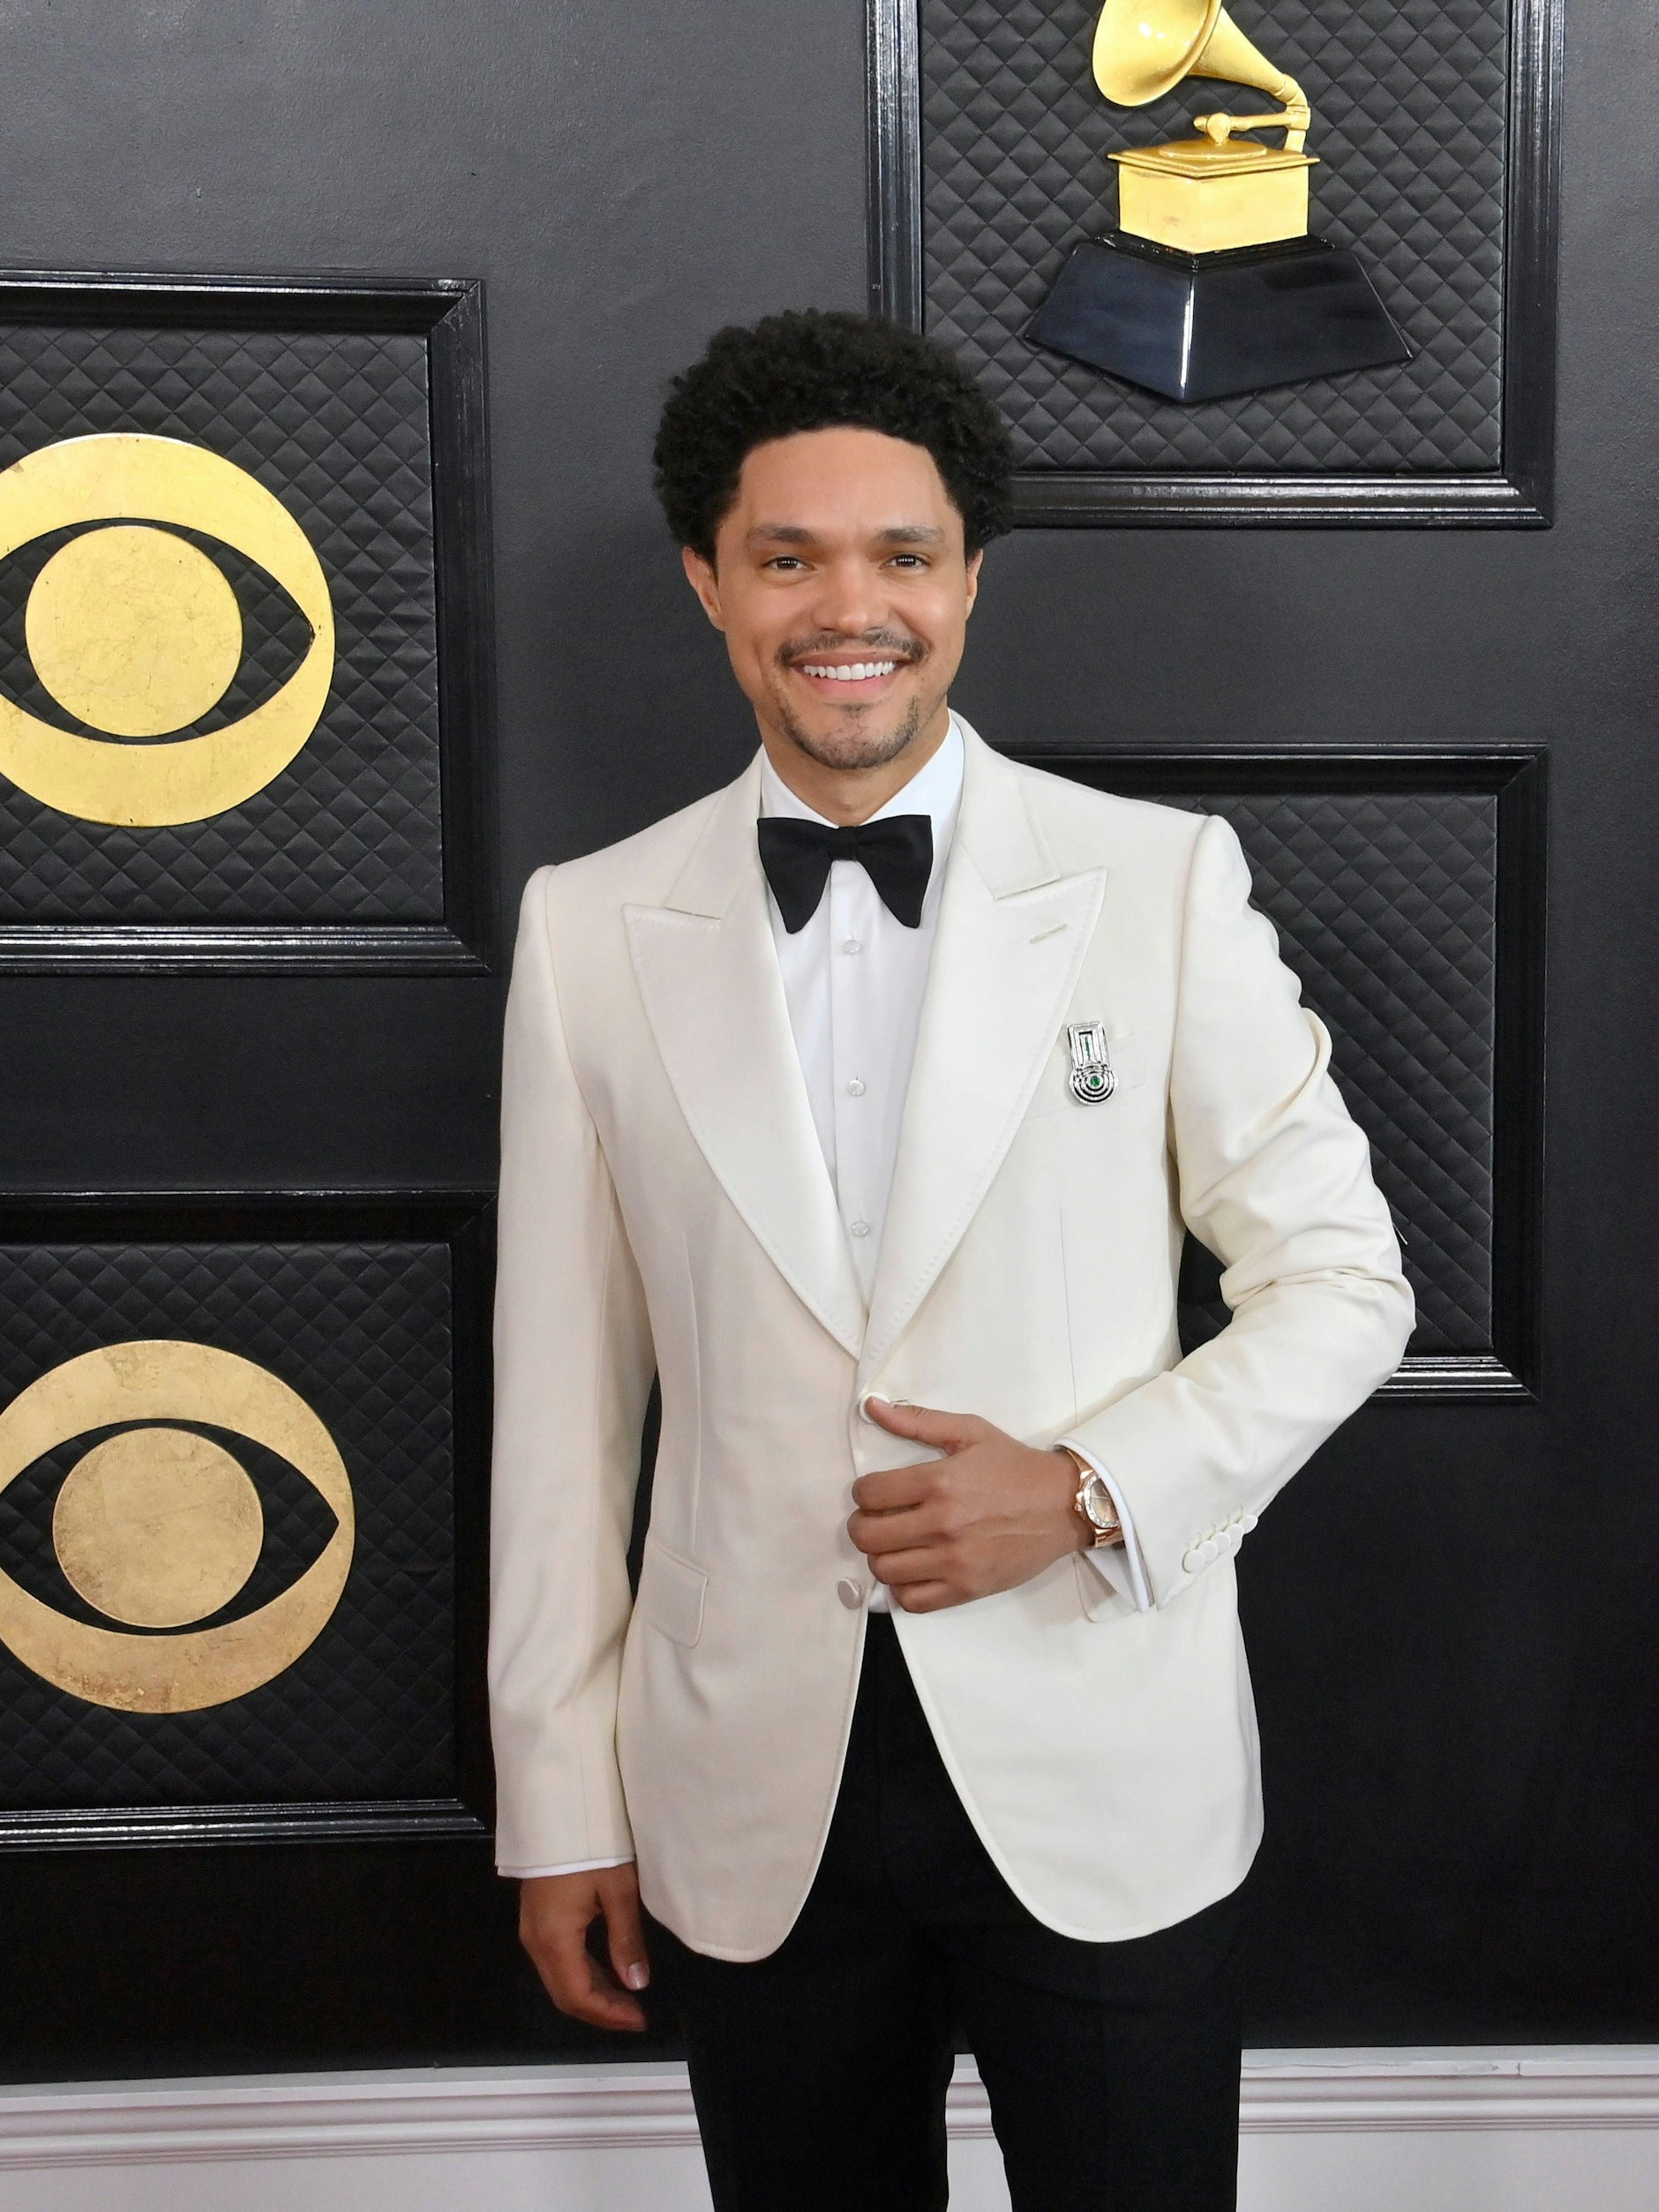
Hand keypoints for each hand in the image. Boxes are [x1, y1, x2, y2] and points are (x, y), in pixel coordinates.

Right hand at [519, 1863, 650, 2032]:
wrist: (557, 1807)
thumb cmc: (590, 1846)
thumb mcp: (618, 1889)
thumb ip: (626, 1939)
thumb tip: (637, 1983)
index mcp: (555, 1939)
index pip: (578, 1996)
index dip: (609, 2015)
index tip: (640, 2019)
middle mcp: (536, 1941)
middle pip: (564, 1994)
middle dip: (601, 2010)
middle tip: (636, 2014)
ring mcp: (531, 1929)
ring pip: (559, 1979)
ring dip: (592, 1993)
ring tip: (627, 1998)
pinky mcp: (535, 1918)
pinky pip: (556, 1961)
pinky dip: (581, 1974)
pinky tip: (606, 1971)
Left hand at [849, 1399, 1084, 1612]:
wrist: (1063, 1506)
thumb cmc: (1014, 1466)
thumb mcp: (970, 1431)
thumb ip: (918, 1421)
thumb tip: (871, 1407)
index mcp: (940, 1481)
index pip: (869, 1493)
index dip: (863, 1491)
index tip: (875, 1492)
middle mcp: (942, 1523)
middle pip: (868, 1536)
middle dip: (863, 1525)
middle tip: (877, 1519)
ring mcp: (954, 1561)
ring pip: (884, 1570)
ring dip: (880, 1556)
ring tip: (895, 1545)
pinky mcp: (966, 1588)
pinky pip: (912, 1600)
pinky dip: (902, 1587)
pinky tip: (913, 1569)